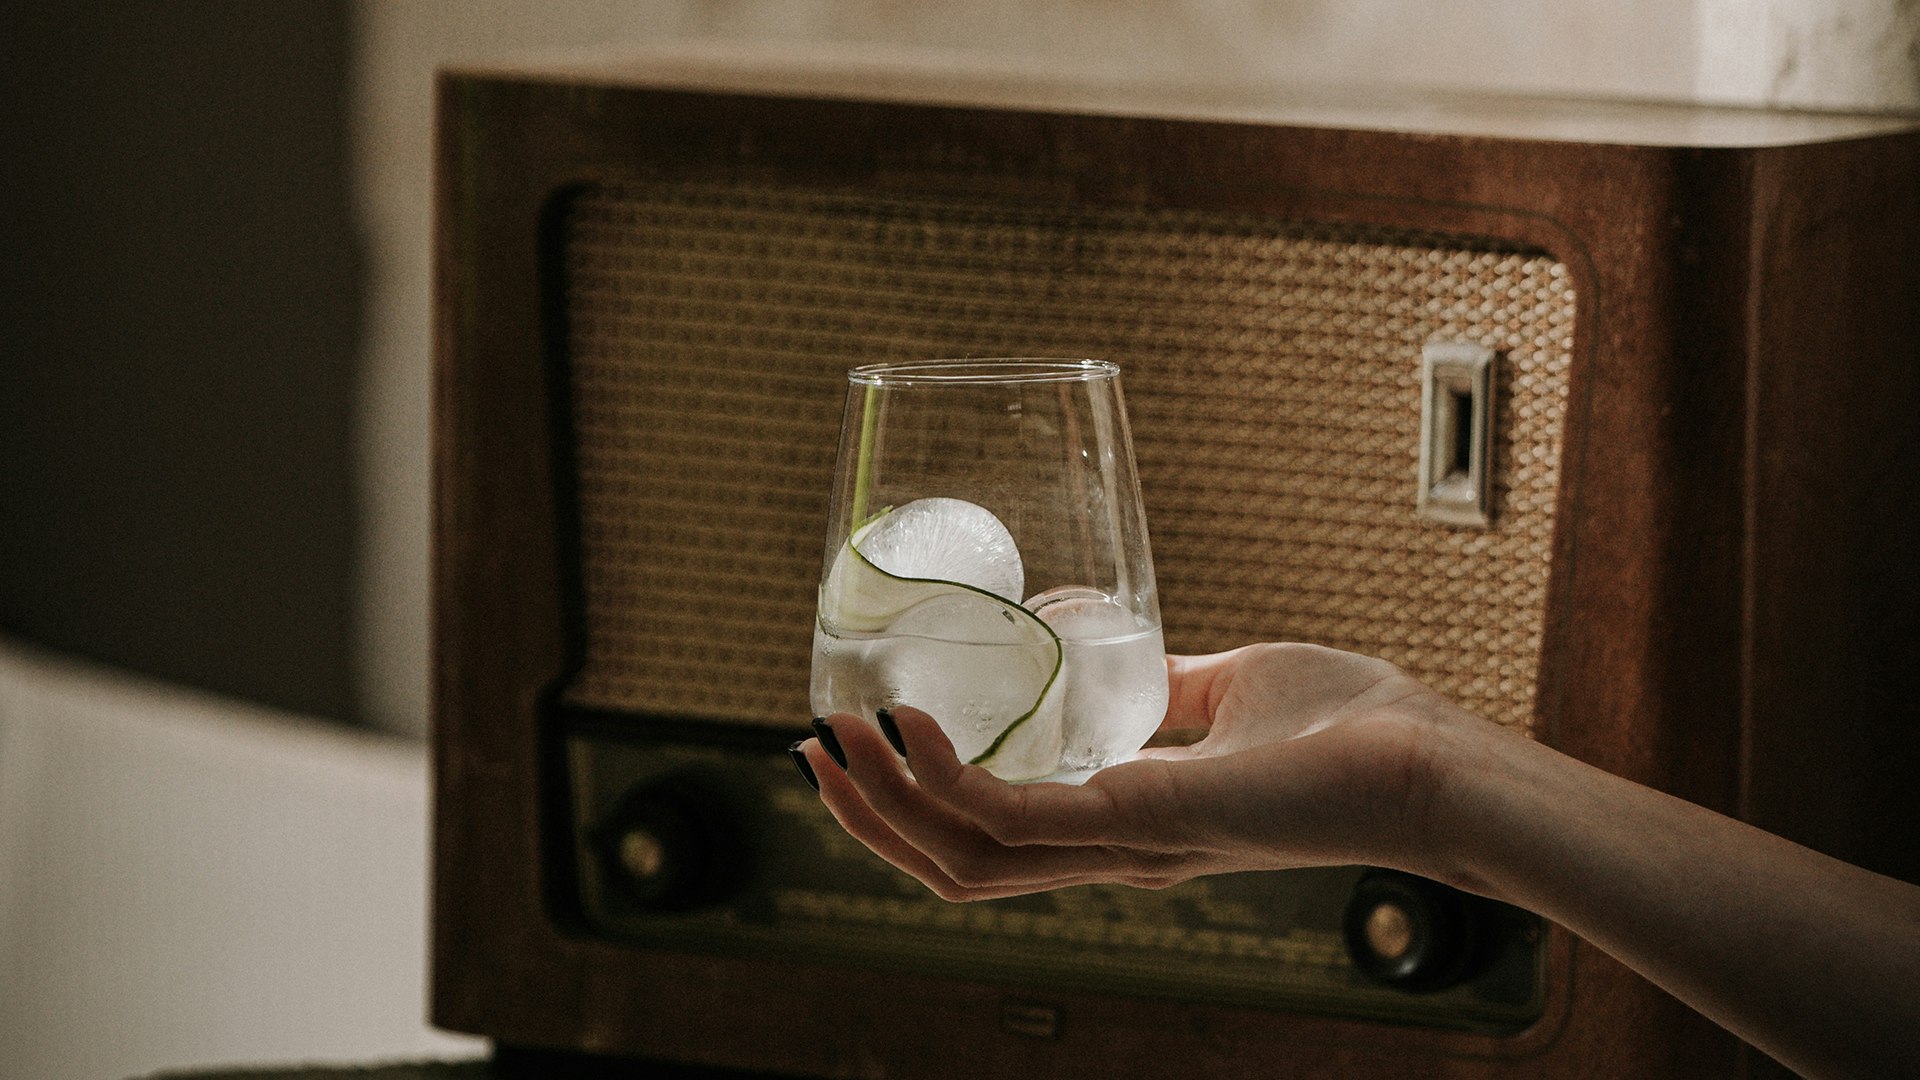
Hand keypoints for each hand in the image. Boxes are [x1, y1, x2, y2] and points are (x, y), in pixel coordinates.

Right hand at [798, 643, 1494, 900]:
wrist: (1424, 762)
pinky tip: (907, 723)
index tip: (862, 746)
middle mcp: (1110, 852)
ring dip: (882, 806)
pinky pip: (1006, 818)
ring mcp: (1119, 846)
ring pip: (959, 858)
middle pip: (953, 866)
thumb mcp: (1232, 687)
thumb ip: (1166, 683)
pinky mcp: (1136, 822)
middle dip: (871, 819)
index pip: (994, 842)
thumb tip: (1101, 634)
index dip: (914, 808)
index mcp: (1122, 826)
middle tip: (812, 753)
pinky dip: (941, 780)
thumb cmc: (1352, 728)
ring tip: (831, 740)